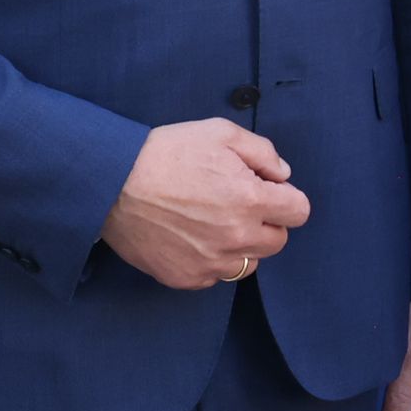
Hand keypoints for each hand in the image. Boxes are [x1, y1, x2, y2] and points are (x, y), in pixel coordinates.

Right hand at [99, 118, 309, 291]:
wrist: (112, 183)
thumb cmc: (166, 153)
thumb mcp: (219, 133)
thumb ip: (262, 152)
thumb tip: (283, 175)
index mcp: (249, 200)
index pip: (299, 212)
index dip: (286, 198)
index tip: (267, 191)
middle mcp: (235, 237)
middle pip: (277, 241)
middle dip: (266, 222)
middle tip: (238, 204)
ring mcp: (210, 262)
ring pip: (249, 263)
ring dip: (241, 245)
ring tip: (213, 222)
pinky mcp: (186, 277)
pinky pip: (215, 276)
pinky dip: (211, 261)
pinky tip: (192, 237)